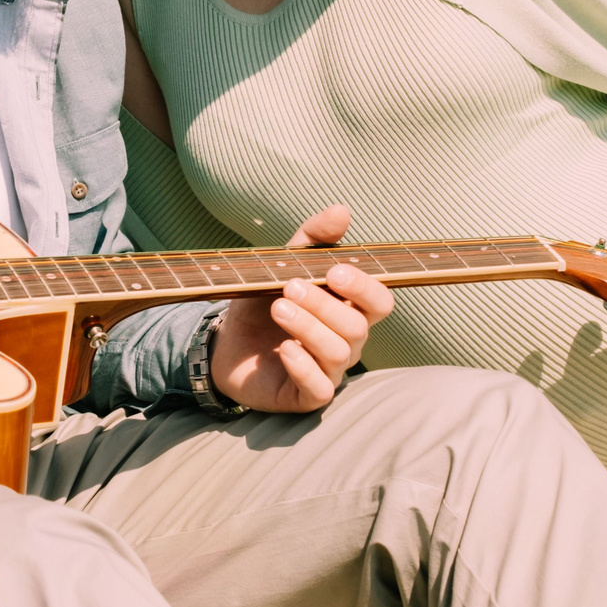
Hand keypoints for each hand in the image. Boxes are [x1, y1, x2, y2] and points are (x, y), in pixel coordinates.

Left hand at [209, 206, 393, 413]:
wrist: (226, 345)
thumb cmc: (263, 303)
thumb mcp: (283, 264)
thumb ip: (312, 238)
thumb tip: (342, 210)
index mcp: (350, 309)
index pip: (379, 301)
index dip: (364, 287)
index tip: (334, 270)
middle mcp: (347, 342)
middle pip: (357, 327)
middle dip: (324, 304)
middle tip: (290, 286)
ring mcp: (330, 371)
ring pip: (339, 353)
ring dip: (309, 327)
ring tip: (278, 308)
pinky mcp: (307, 396)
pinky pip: (319, 387)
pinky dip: (303, 365)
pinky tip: (284, 348)